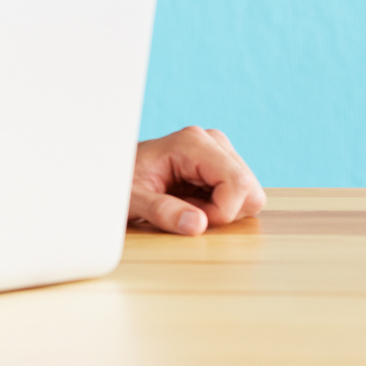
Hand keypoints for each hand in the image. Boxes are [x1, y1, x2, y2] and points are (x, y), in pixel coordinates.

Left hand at [128, 125, 265, 234]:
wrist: (115, 172)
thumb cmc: (120, 183)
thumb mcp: (132, 201)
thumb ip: (161, 211)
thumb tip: (198, 224)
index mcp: (192, 142)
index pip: (239, 184)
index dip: (222, 212)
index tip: (191, 218)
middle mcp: (212, 141)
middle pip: (250, 191)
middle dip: (223, 212)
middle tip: (185, 210)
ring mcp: (220, 152)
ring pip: (250, 196)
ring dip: (222, 211)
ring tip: (186, 204)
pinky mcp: (223, 165)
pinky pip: (242, 198)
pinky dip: (221, 208)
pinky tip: (194, 201)